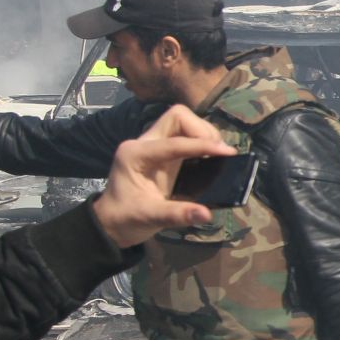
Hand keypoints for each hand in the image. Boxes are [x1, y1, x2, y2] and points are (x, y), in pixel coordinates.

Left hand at [90, 105, 233, 247]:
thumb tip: (206, 213)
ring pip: (183, 122)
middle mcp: (144, 142)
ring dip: (203, 134)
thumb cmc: (125, 218)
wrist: (112, 222)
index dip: (202, 144)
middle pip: (177, 116)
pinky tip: (209, 157)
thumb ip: (177, 214)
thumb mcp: (149, 219)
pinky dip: (200, 141)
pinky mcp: (163, 151)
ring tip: (216, 154)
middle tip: (217, 152)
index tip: (228, 152)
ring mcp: (154, 144)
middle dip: (201, 130)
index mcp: (136, 154)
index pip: (174, 142)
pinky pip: (185, 134)